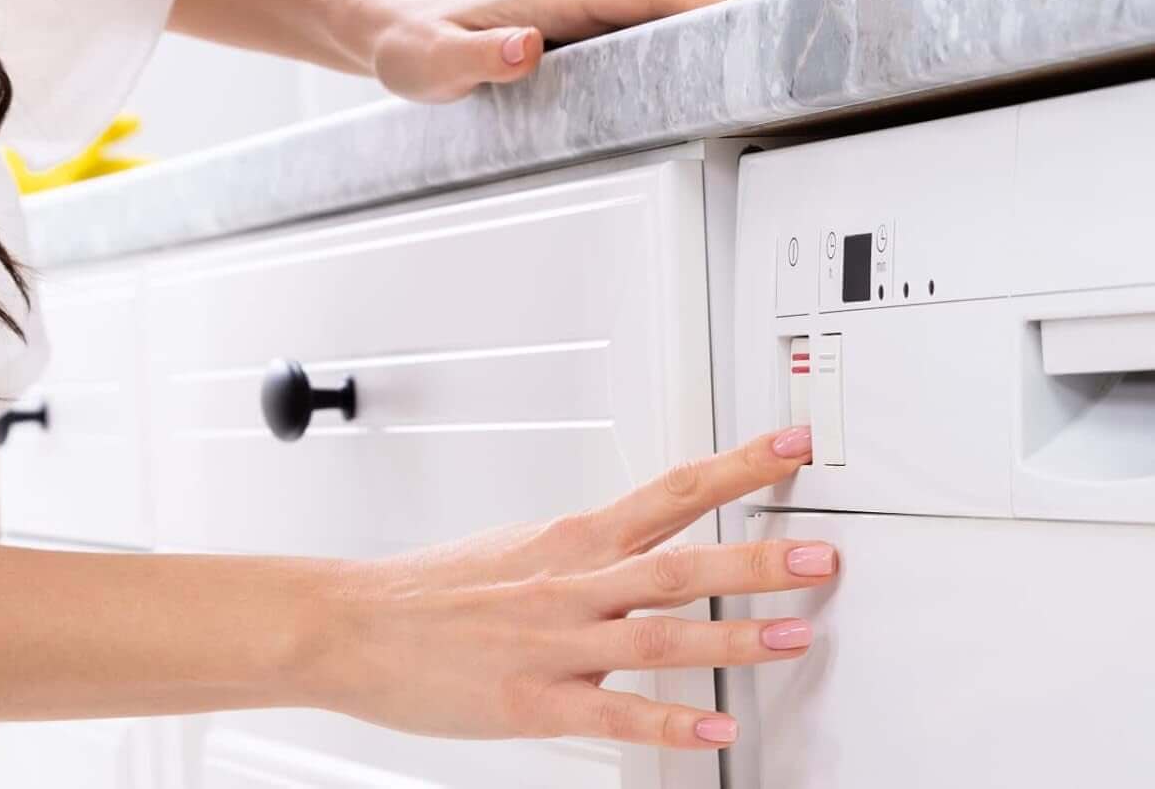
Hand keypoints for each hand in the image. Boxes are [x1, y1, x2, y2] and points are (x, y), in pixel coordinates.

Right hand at [306, 425, 831, 749]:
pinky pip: (614, 712)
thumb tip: (640, 548)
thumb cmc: (434, 587)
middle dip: (756, 556)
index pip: (672, 489)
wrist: (358, 624)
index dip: (739, 466)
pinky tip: (716, 730)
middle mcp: (573, 583)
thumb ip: (587, 554)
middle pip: (679, 561)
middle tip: (819, 553)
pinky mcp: (535, 701)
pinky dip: (669, 723)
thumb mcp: (519, 548)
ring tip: (796, 636)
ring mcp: (556, 642)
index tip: (792, 447)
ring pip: (660, 634)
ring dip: (733, 637)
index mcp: (572, 538)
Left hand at [370, 0, 736, 103]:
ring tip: (768, 55)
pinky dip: (677, 38)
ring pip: (657, 12)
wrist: (388, 28)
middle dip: (730, 13)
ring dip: (710, 26)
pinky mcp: (572, 28)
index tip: (756, 16)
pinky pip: (637, 28)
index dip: (703, 5)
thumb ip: (477, 59)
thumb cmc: (409, 46)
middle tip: (792, 41)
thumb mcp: (433, 63)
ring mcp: (575, 10)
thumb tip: (527, 50)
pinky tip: (702, 62)